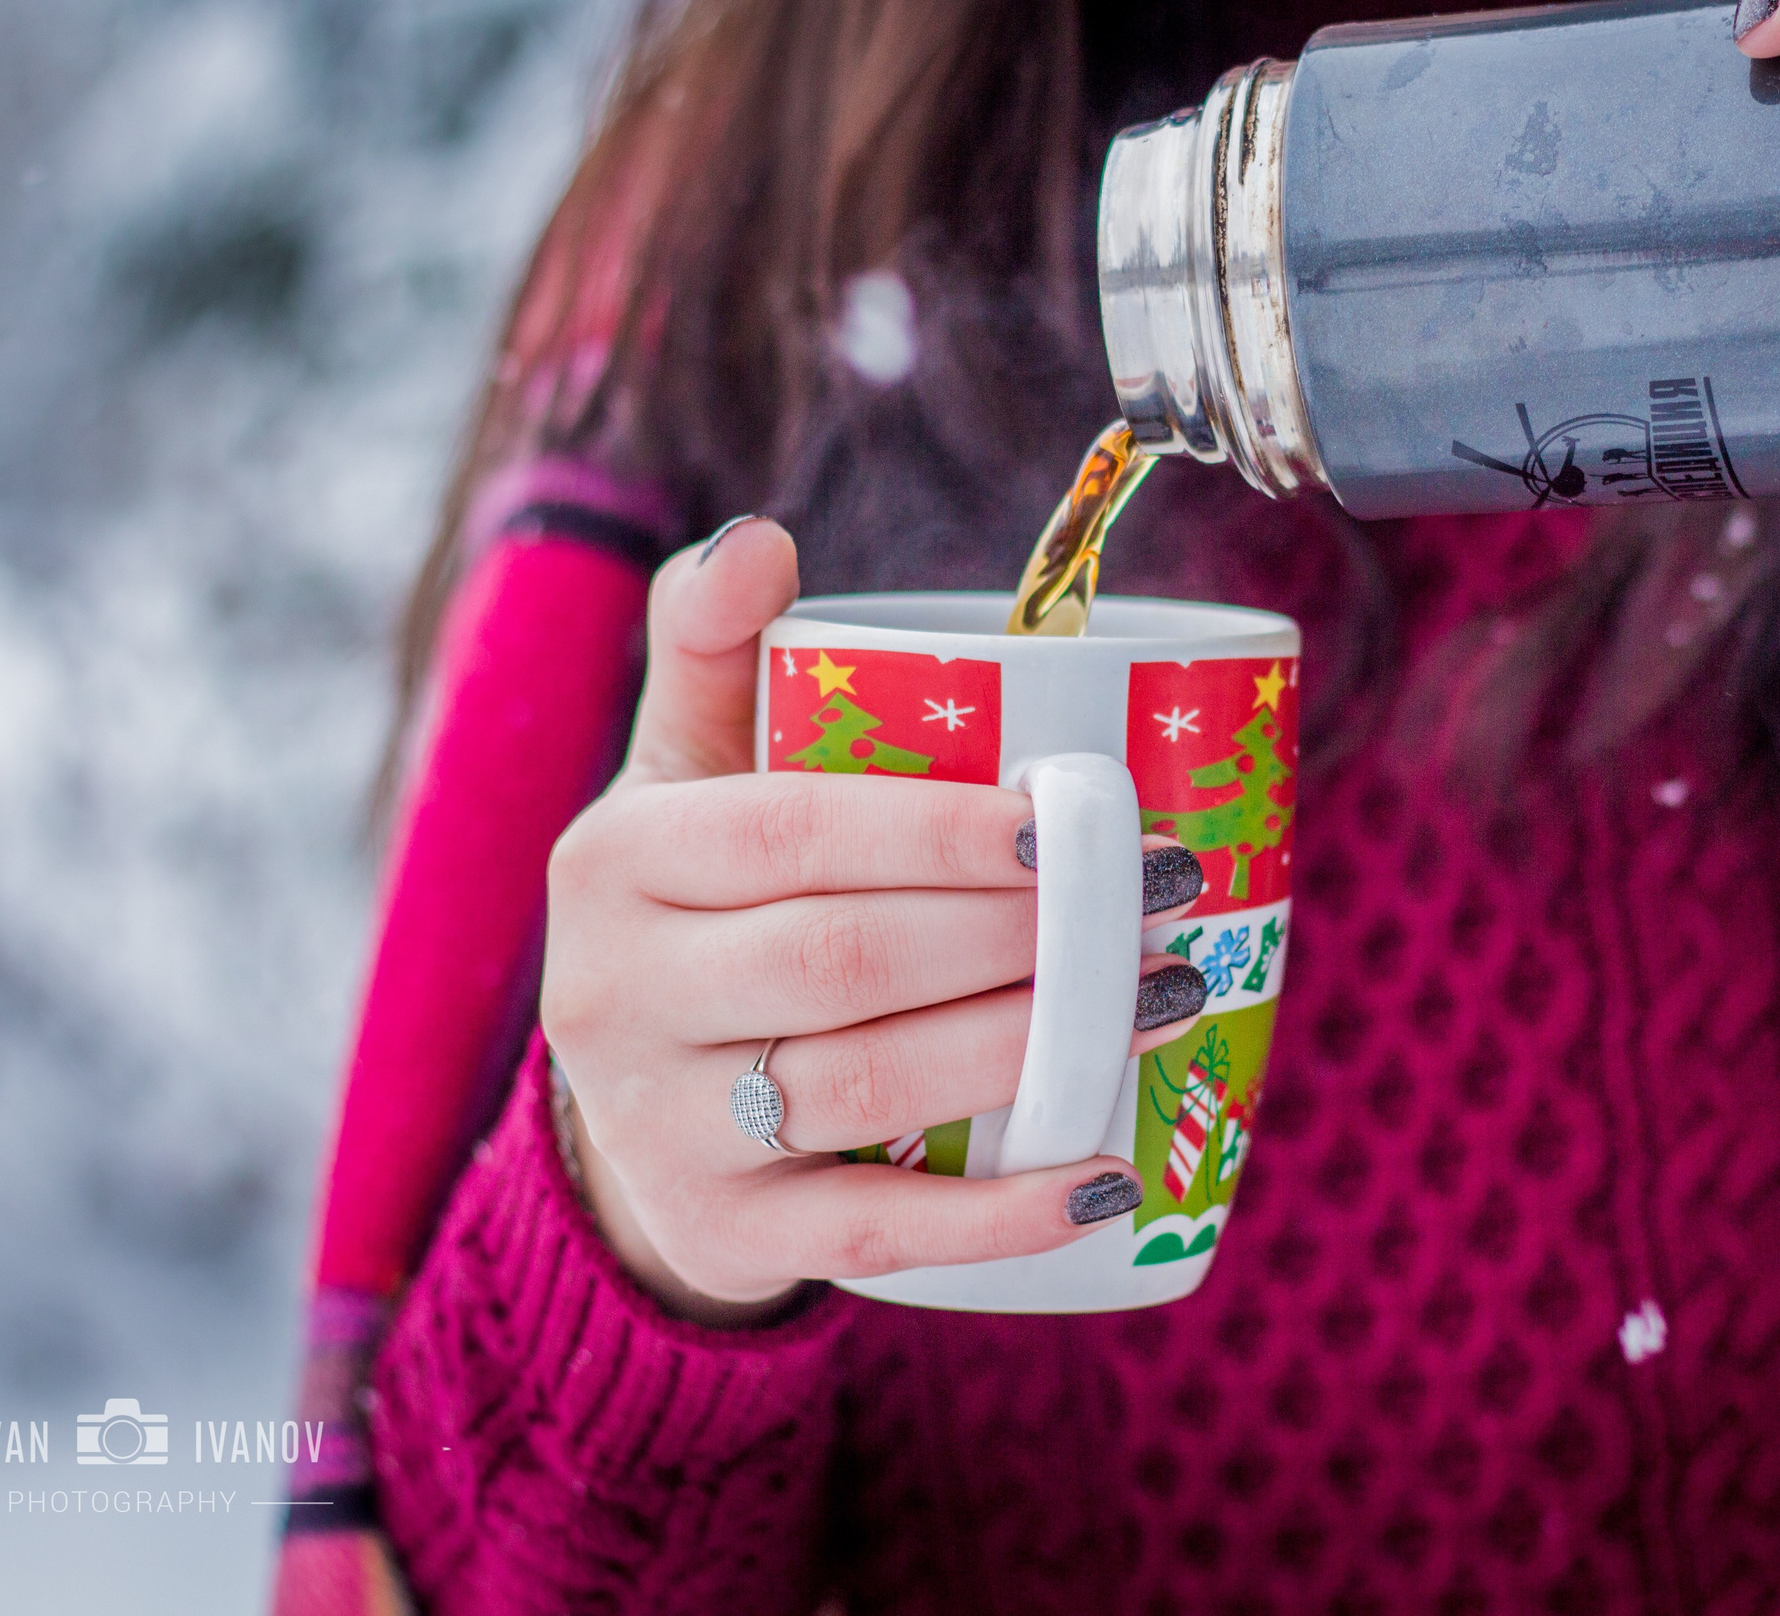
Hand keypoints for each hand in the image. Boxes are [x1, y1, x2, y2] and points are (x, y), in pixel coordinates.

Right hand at [541, 518, 1206, 1319]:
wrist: (632, 1121)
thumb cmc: (697, 914)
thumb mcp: (678, 782)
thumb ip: (713, 655)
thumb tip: (761, 539)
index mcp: (615, 864)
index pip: (784, 833)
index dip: (934, 827)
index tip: (1068, 819)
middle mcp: (615, 1001)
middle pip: (840, 961)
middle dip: (1018, 930)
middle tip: (1159, 900)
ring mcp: (664, 1133)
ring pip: (867, 1088)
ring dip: (1033, 1047)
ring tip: (1164, 998)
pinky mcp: (724, 1239)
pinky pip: (872, 1238)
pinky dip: (999, 1215)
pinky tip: (1107, 1176)